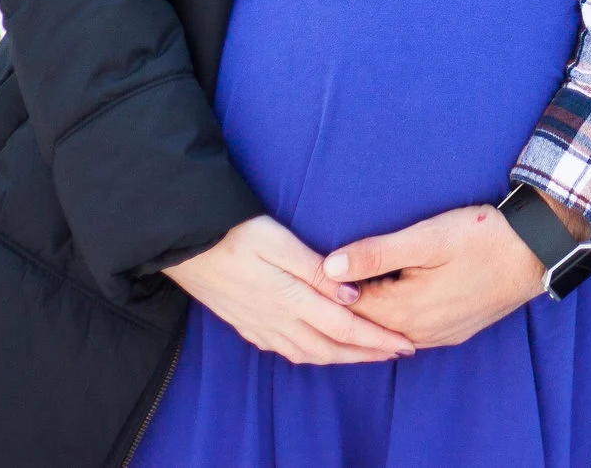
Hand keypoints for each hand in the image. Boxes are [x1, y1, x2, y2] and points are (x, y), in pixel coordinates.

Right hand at [162, 215, 414, 364]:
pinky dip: (314, 355)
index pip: (345, 328)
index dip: (377, 339)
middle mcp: (278, 322)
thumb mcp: (279, 242)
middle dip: (367, 353)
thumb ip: (317, 270)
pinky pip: (288, 351)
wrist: (185, 245)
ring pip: (310, 354)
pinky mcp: (248, 326)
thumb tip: (353, 296)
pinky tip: (321, 350)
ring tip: (368, 355)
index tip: (405, 344)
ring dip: (343, 357)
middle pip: (332, 348)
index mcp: (291, 300)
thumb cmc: (236, 233)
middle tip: (398, 353)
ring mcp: (261, 327)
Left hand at [320, 203, 550, 348]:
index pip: (350, 307)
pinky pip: (409, 333)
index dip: (327, 288)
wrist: (536, 252)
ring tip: (347, 294)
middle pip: (365, 325)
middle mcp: (417, 333)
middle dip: (343, 306)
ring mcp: (437, 337)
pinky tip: (385, 305)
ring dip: (368, 314)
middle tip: (318, 285)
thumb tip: (328, 268)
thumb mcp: (426, 238)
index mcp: (405, 310)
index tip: (307, 271)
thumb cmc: (482, 238)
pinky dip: (391, 321)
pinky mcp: (451, 332)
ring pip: (387, 332)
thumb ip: (376, 253)